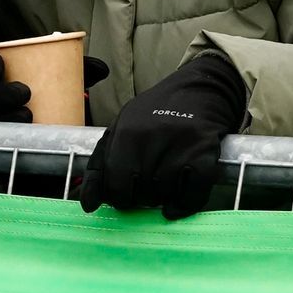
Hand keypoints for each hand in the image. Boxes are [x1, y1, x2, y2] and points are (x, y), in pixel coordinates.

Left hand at [78, 48, 244, 220]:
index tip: (126, 196)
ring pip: (165, 194)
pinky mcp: (204, 150)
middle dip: (143, 199)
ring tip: (165, 187)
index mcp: (125, 133)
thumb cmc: (154, 114)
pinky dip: (187, 203)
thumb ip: (99, 166)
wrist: (199, 88)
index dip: (119, 198)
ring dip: (165, 199)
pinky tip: (180, 200)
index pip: (115, 184)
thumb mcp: (120, 129)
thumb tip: (87, 205)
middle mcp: (151, 138)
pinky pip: (193, 193)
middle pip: (141, 193)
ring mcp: (179, 144)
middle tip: (148, 190)